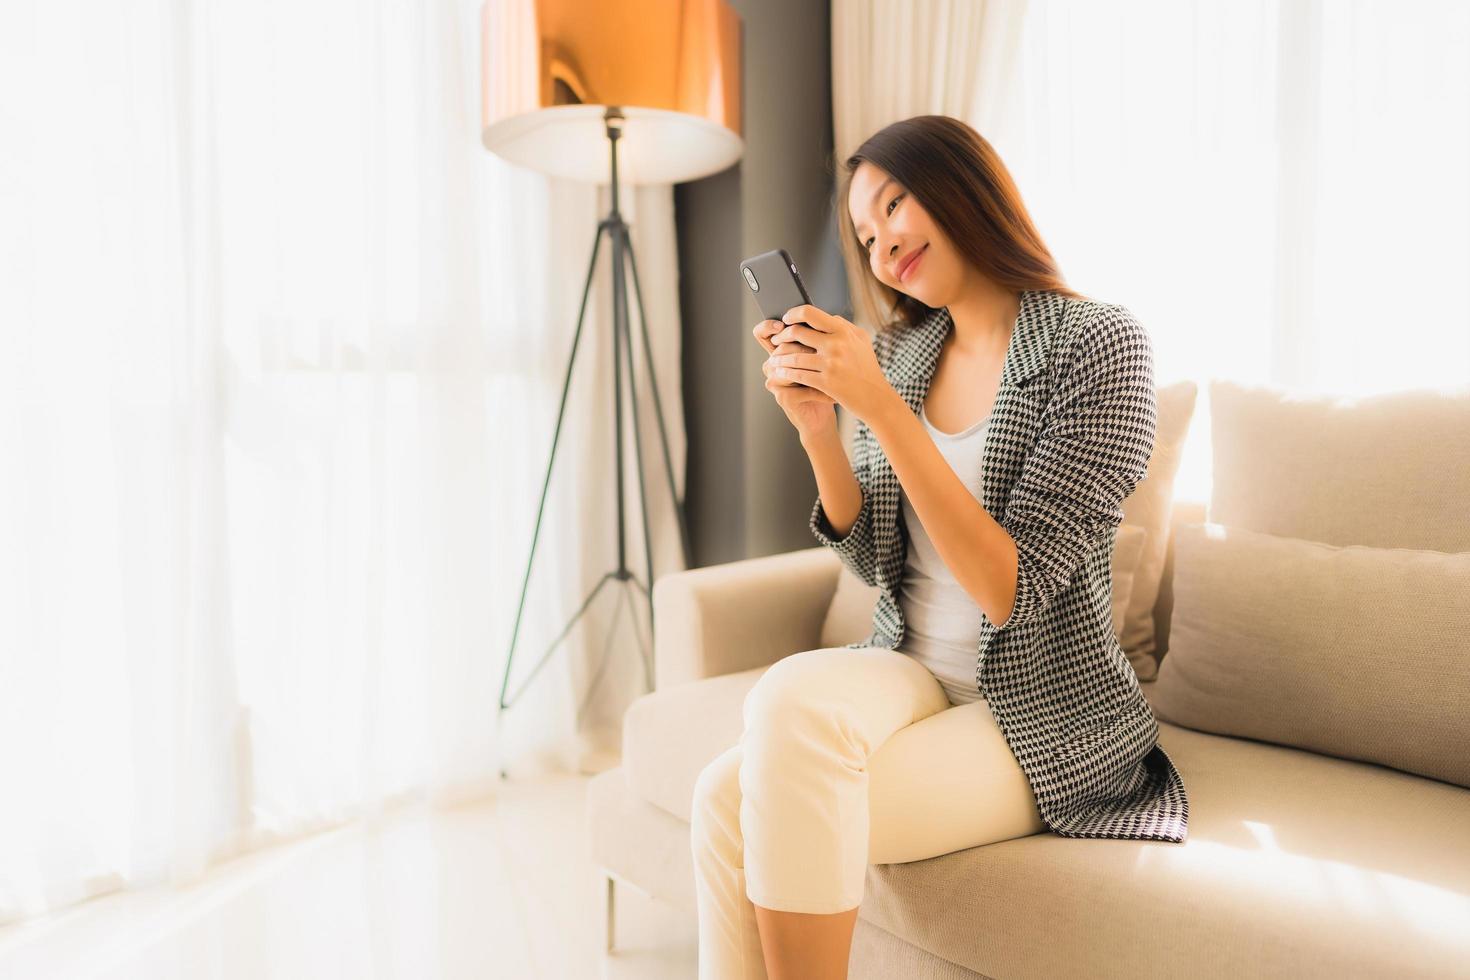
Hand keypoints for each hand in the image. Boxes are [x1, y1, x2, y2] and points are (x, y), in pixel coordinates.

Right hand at [753, 318, 835, 440]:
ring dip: (816, 369)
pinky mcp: (783, 398)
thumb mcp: (821, 357)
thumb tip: (831, 317)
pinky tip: (834, 395)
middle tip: (823, 351)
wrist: (822, 413)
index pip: (763, 333)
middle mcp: (773, 365)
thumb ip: (819, 339)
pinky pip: (802, 387)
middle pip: (781, 348)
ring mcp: (775, 382)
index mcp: (779, 352)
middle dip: (805, 348)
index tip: (783, 325)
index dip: (768, 326)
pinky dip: (821, 392)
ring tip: (834, 372)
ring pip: (790, 366)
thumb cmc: (823, 383)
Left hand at [765, 305, 896, 425]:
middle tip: (776, 341)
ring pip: (794, 356)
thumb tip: (827, 316)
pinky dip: (786, 373)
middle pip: (797, 333)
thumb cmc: (868, 368)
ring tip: (773, 359)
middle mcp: (836, 344)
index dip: (793, 314)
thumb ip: (844, 326)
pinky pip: (798, 374)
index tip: (786, 319)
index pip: (810, 313)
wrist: (876, 397)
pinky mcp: (826, 382)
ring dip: (779, 357)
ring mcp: (831, 364)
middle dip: (781, 336)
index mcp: (843, 331)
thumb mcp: (861, 341)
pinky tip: (780, 372)